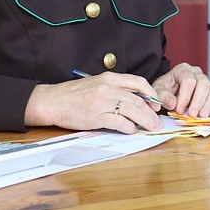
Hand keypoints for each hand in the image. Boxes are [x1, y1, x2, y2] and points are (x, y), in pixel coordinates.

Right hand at [25, 72, 161, 133]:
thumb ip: (115, 89)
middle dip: (151, 112)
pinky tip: (133, 131)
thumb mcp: (97, 83)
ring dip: (145, 121)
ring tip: (151, 128)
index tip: (156, 103)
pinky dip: (129, 127)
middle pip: (137, 99)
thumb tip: (134, 100)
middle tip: (157, 121)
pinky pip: (118, 122)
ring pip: (131, 110)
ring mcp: (101, 102)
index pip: (138, 82)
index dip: (151, 93)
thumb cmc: (74, 94)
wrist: (52, 101)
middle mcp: (107, 88)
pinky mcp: (95, 116)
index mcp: (109, 78)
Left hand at [152, 63, 209, 117]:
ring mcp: (206, 80)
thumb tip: (173, 104)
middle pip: (203, 83)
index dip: (185, 97)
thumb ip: (163, 96)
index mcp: (183, 70)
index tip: (179, 110)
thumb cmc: (165, 89)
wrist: (170, 90)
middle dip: (199, 101)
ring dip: (209, 104)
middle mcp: (196, 73)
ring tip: (202, 116)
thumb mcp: (158, 91)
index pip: (188, 80)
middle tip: (193, 114)